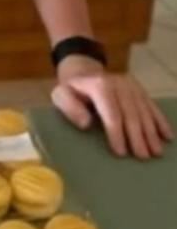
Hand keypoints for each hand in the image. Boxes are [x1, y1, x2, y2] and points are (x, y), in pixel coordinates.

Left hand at [50, 55, 172, 159]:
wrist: (84, 71)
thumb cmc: (72, 90)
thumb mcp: (61, 95)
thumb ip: (69, 108)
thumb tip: (86, 123)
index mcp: (99, 86)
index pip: (111, 113)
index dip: (117, 133)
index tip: (121, 152)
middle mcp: (119, 84)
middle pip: (131, 114)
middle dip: (137, 137)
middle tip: (142, 157)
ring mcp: (131, 86)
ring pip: (144, 112)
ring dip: (151, 133)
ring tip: (156, 152)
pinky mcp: (139, 89)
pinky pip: (152, 106)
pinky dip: (161, 121)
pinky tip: (167, 136)